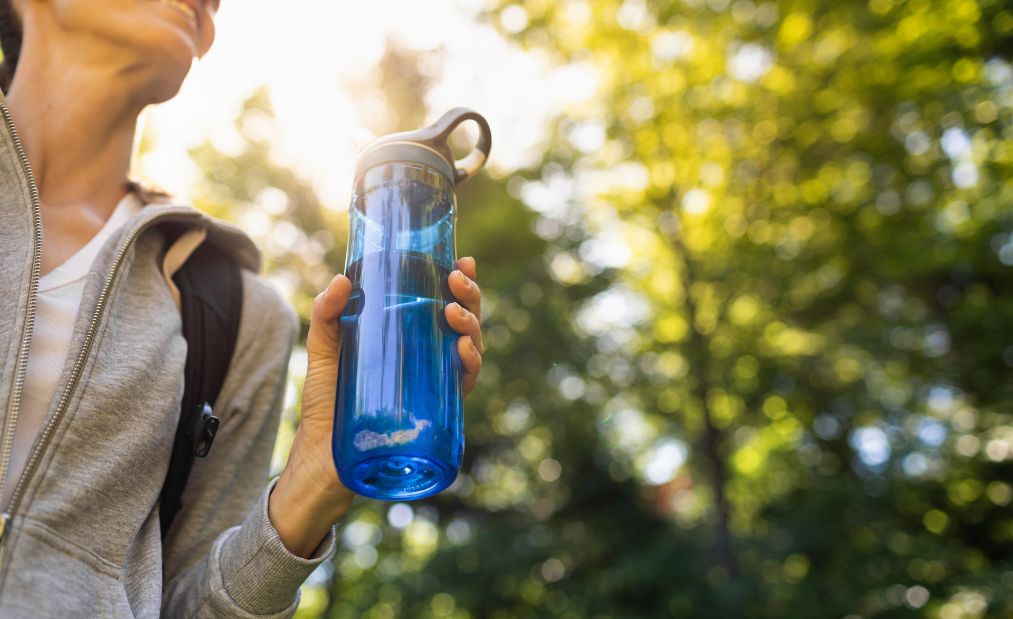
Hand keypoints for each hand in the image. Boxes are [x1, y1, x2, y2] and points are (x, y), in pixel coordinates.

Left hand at [268, 257, 484, 556]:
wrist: (323, 457)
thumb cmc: (327, 404)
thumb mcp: (324, 351)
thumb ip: (326, 315)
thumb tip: (342, 279)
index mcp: (412, 341)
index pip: (444, 306)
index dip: (461, 284)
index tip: (462, 260)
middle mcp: (430, 362)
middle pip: (464, 324)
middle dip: (470, 297)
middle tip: (456, 280)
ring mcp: (435, 386)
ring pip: (471, 349)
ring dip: (471, 326)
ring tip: (453, 311)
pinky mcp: (435, 412)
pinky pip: (463, 386)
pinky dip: (469, 366)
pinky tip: (463, 350)